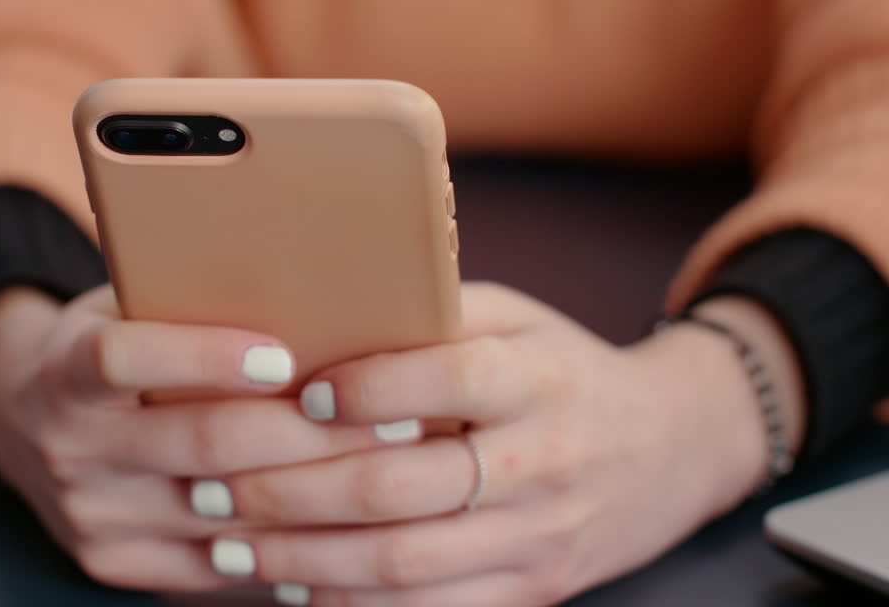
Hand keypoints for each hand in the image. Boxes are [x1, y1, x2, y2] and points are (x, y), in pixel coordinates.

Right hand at [0, 285, 417, 591]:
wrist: (22, 422)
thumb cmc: (109, 342)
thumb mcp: (124, 306)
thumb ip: (185, 301)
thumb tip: (311, 282)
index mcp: (62, 372)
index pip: (122, 360)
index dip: (202, 356)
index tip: (286, 353)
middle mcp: (68, 451)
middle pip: (199, 445)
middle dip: (308, 432)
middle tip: (395, 416)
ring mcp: (91, 519)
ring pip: (224, 515)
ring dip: (317, 494)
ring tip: (393, 468)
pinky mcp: (116, 565)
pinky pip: (218, 568)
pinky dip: (288, 545)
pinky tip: (349, 524)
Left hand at [174, 283, 800, 605]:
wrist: (672, 449)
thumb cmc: (566, 370)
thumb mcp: (519, 319)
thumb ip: (436, 314)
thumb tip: (324, 310)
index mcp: (536, 378)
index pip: (446, 380)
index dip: (365, 389)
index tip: (296, 393)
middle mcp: (542, 460)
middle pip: (402, 486)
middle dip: (294, 491)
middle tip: (216, 485)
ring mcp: (539, 536)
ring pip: (405, 563)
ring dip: (305, 558)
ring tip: (233, 542)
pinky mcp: (534, 589)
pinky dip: (353, 604)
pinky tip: (293, 585)